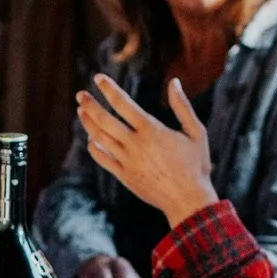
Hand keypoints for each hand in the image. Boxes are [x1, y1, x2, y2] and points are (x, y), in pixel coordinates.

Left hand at [76, 74, 219, 226]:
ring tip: (81, 112)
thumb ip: (183, 106)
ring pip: (100, 139)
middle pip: (104, 120)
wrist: (188, 200)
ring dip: (88, 123)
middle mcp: (135, 144)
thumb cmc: (196, 165)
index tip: (98, 78)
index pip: (123, 104)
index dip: (109, 89)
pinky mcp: (124, 176)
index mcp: (152, 130)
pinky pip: (103, 159)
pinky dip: (94, 148)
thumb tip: (175, 82)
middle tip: (80, 94)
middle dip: (90, 105)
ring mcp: (127, 161)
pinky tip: (91, 139)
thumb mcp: (196, 132)